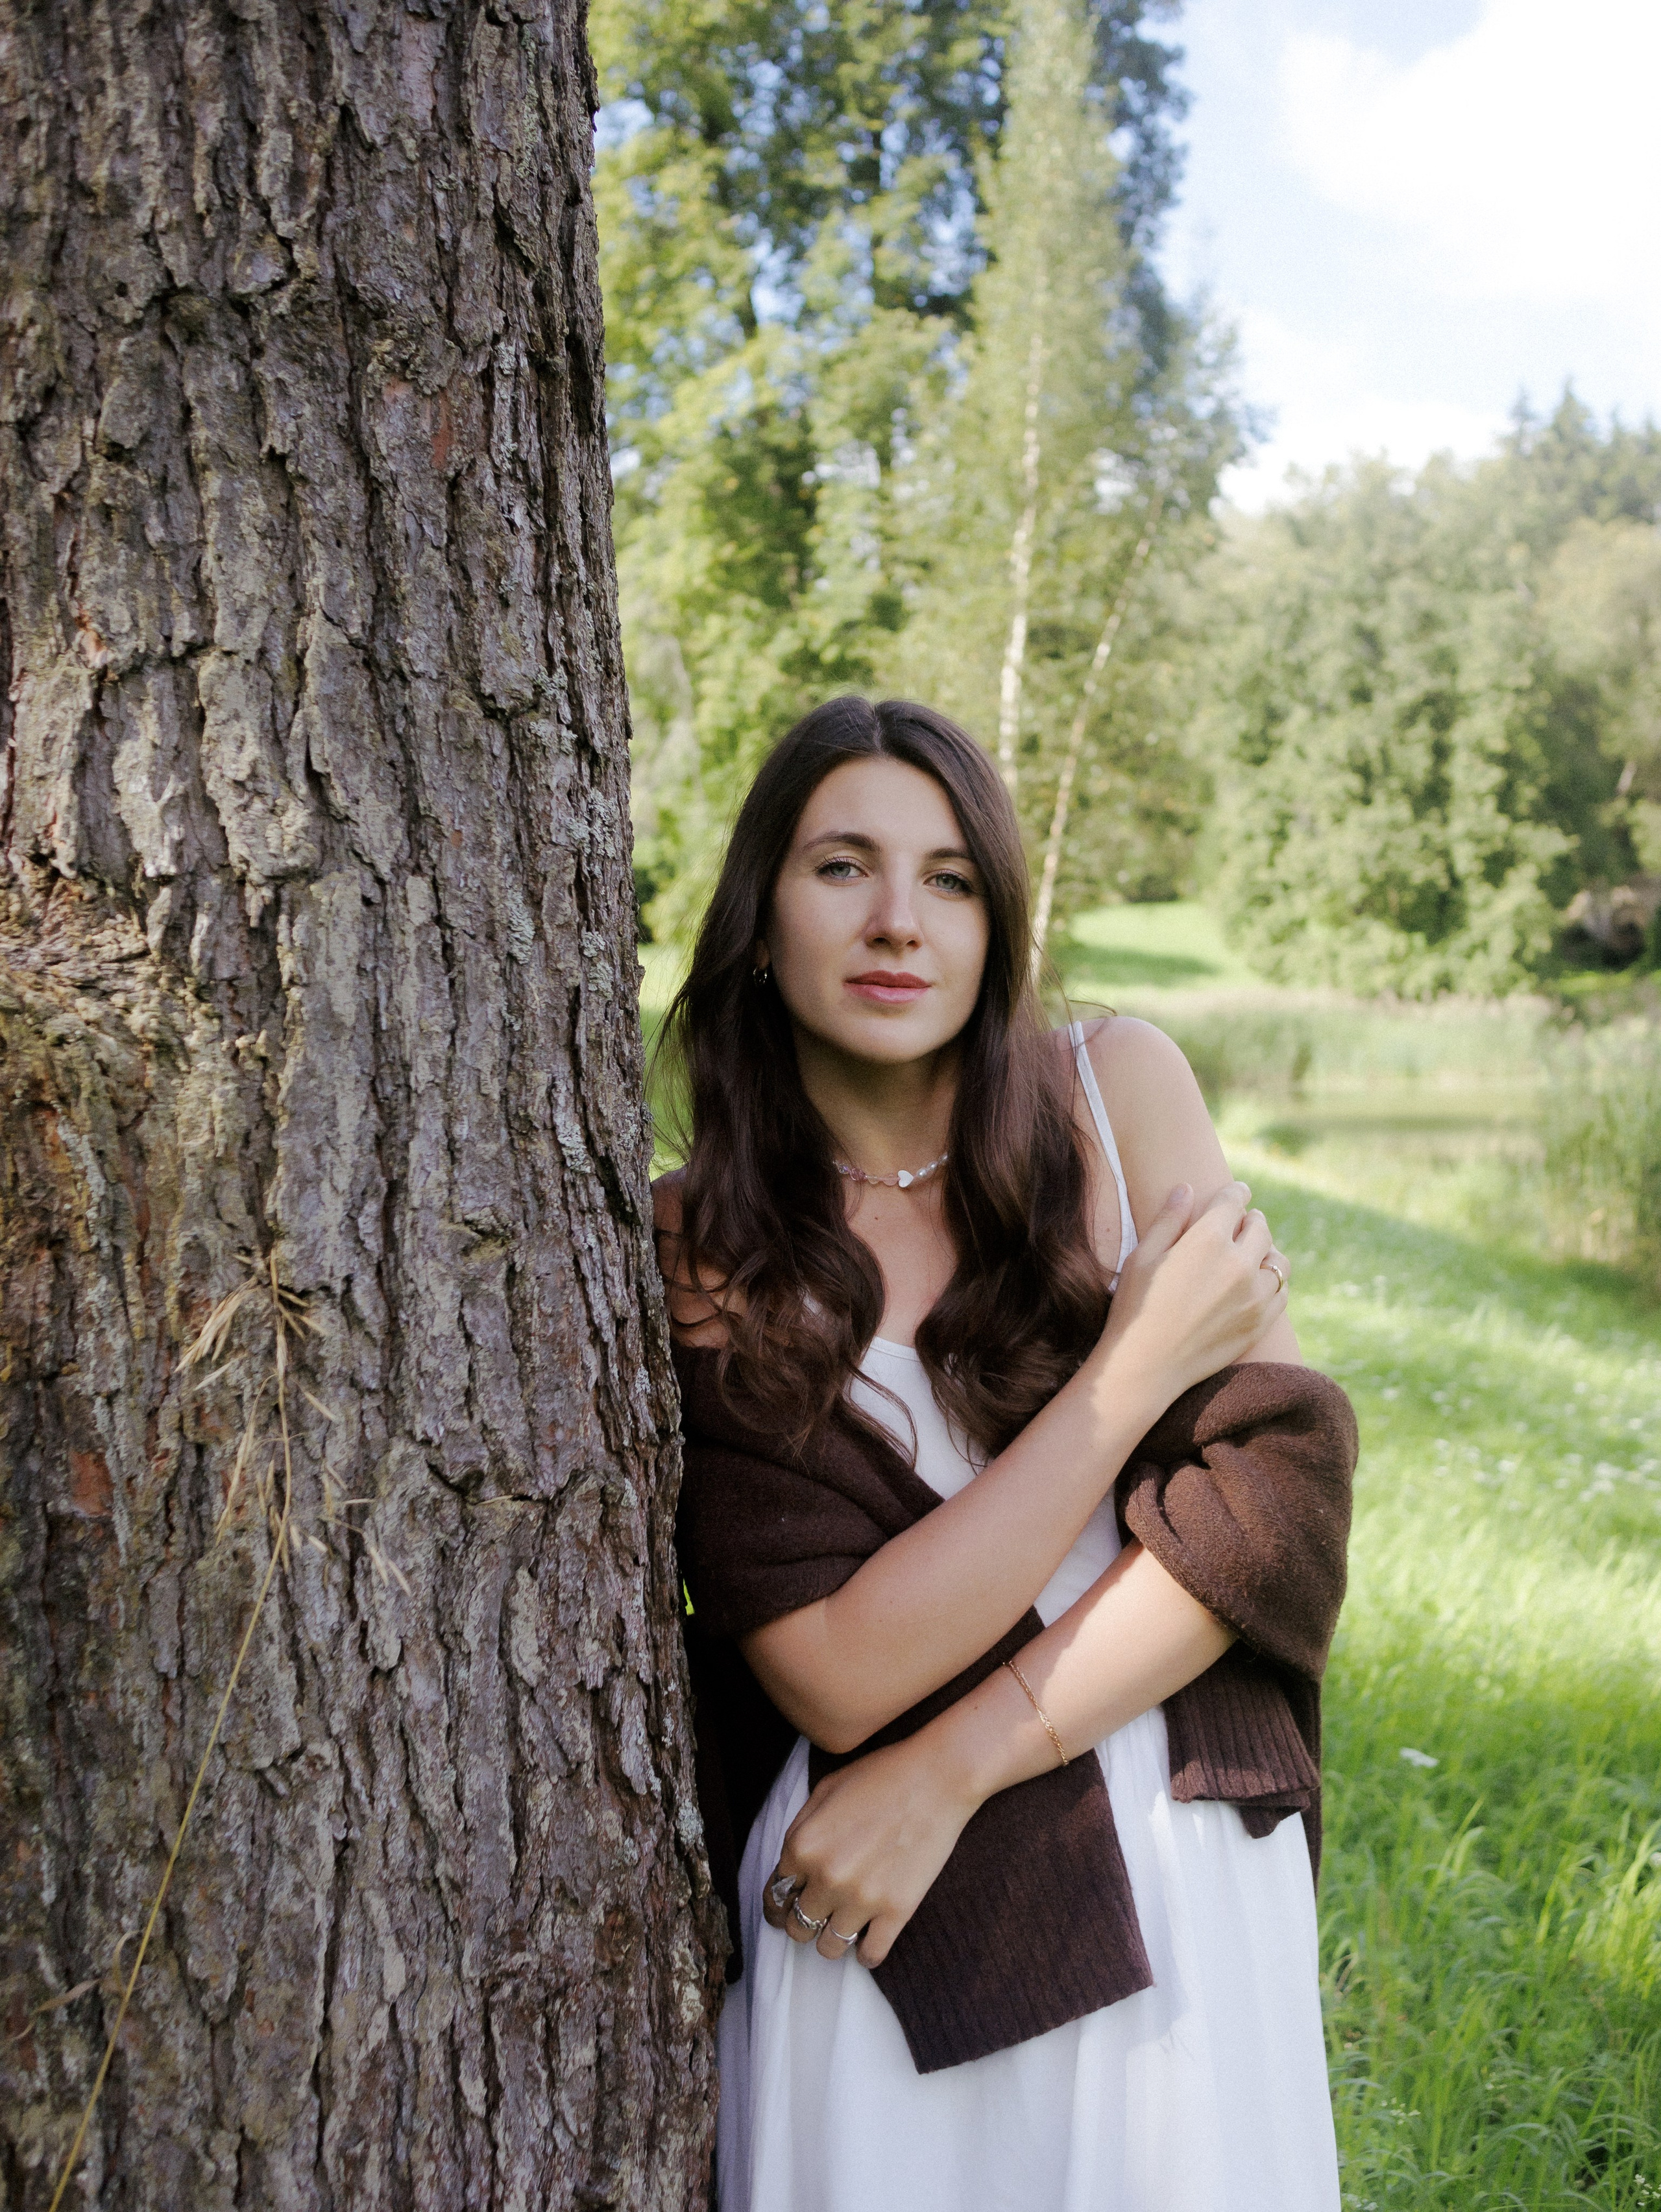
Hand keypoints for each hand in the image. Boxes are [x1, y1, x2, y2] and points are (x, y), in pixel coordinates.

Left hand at [762, 1734, 979, 1967]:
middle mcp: (826, 1878)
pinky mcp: (896, 1911)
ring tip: (842, 1927)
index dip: (777, 1904)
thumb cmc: (881, 1775)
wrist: (936, 1777)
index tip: (784, 1910)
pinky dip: (866, 1954)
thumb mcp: (825, 1789)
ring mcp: (861, 1899)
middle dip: (802, 1922)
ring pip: (829, 1948)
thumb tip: (790, 1864)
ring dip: (831, 1940)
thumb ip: (800, 1829)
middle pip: (797, 1926)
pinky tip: (868, 1941)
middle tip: (817, 1915)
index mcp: (803, 1846)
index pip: (774, 1895)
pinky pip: (871, 1955)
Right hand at [1096, 1179, 1287, 1402]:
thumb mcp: (1142, 1257)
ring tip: (1256, 1252)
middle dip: (1251, 1219)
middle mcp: (1239, 1264)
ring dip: (1267, 1251)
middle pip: (1260, 1228)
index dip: (1236, 1192)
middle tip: (1245, 1220)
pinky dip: (1274, 1282)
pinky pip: (1281, 1292)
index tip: (1238, 1190)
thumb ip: (1168, 1219)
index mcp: (1208, 1240)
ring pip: (1277, 1260)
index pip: (1233, 1202)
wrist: (1146, 1366)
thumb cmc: (1136, 1309)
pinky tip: (1260, 1283)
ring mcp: (1255, 1296)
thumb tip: (1187, 1188)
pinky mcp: (1260, 1323)